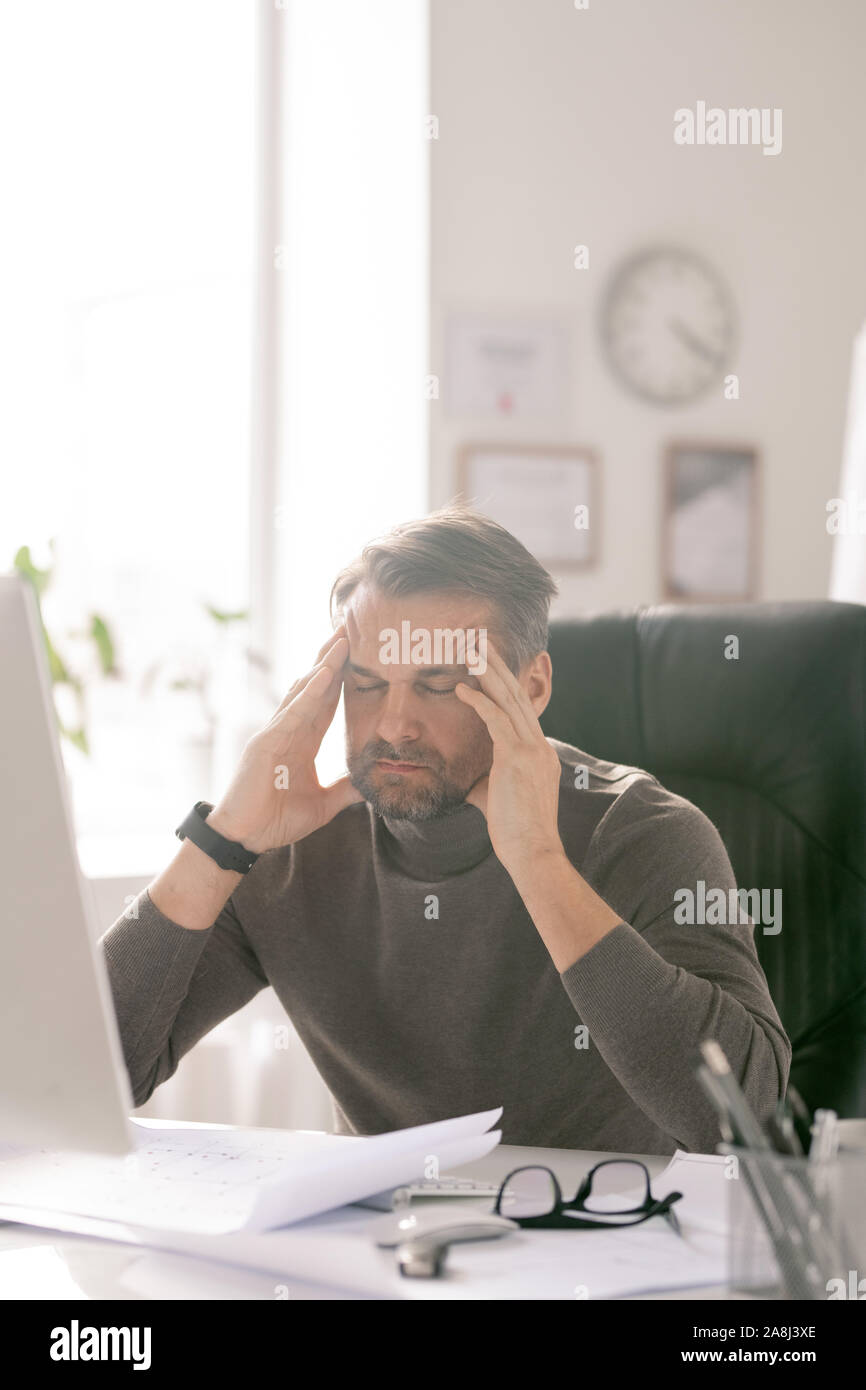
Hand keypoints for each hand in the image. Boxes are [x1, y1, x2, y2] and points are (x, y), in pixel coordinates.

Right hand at [208, 625, 363, 852]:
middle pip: (316, 687)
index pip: (328, 702)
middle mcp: (288, 730)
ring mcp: (275, 733)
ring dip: (324, 665)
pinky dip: (309, 693)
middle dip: (334, 659)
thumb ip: (344, 790)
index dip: (343, 678)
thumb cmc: (275, 820)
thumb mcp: (322, 804)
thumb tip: (369, 782)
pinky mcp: (265, 743)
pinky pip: (292, 713)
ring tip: (342, 640)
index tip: (361, 654)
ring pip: (303, 691)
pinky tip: (324, 674)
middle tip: (352, 629)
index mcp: (301, 741)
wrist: (244, 839)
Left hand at [454, 640, 563, 877]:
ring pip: (509, 699)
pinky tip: (460, 687)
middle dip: (498, 665)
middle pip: (517, 694)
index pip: (519, 709)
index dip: (502, 684)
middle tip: (480, 640)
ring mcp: (532, 749)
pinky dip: (479, 700)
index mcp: (538, 752)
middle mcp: (539, 744)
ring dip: (488, 672)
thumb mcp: (497, 798)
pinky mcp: (518, 757)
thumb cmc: (516, 832)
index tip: (486, 664)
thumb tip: (466, 781)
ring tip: (470, 648)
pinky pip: (496, 719)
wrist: (534, 852)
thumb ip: (485, 782)